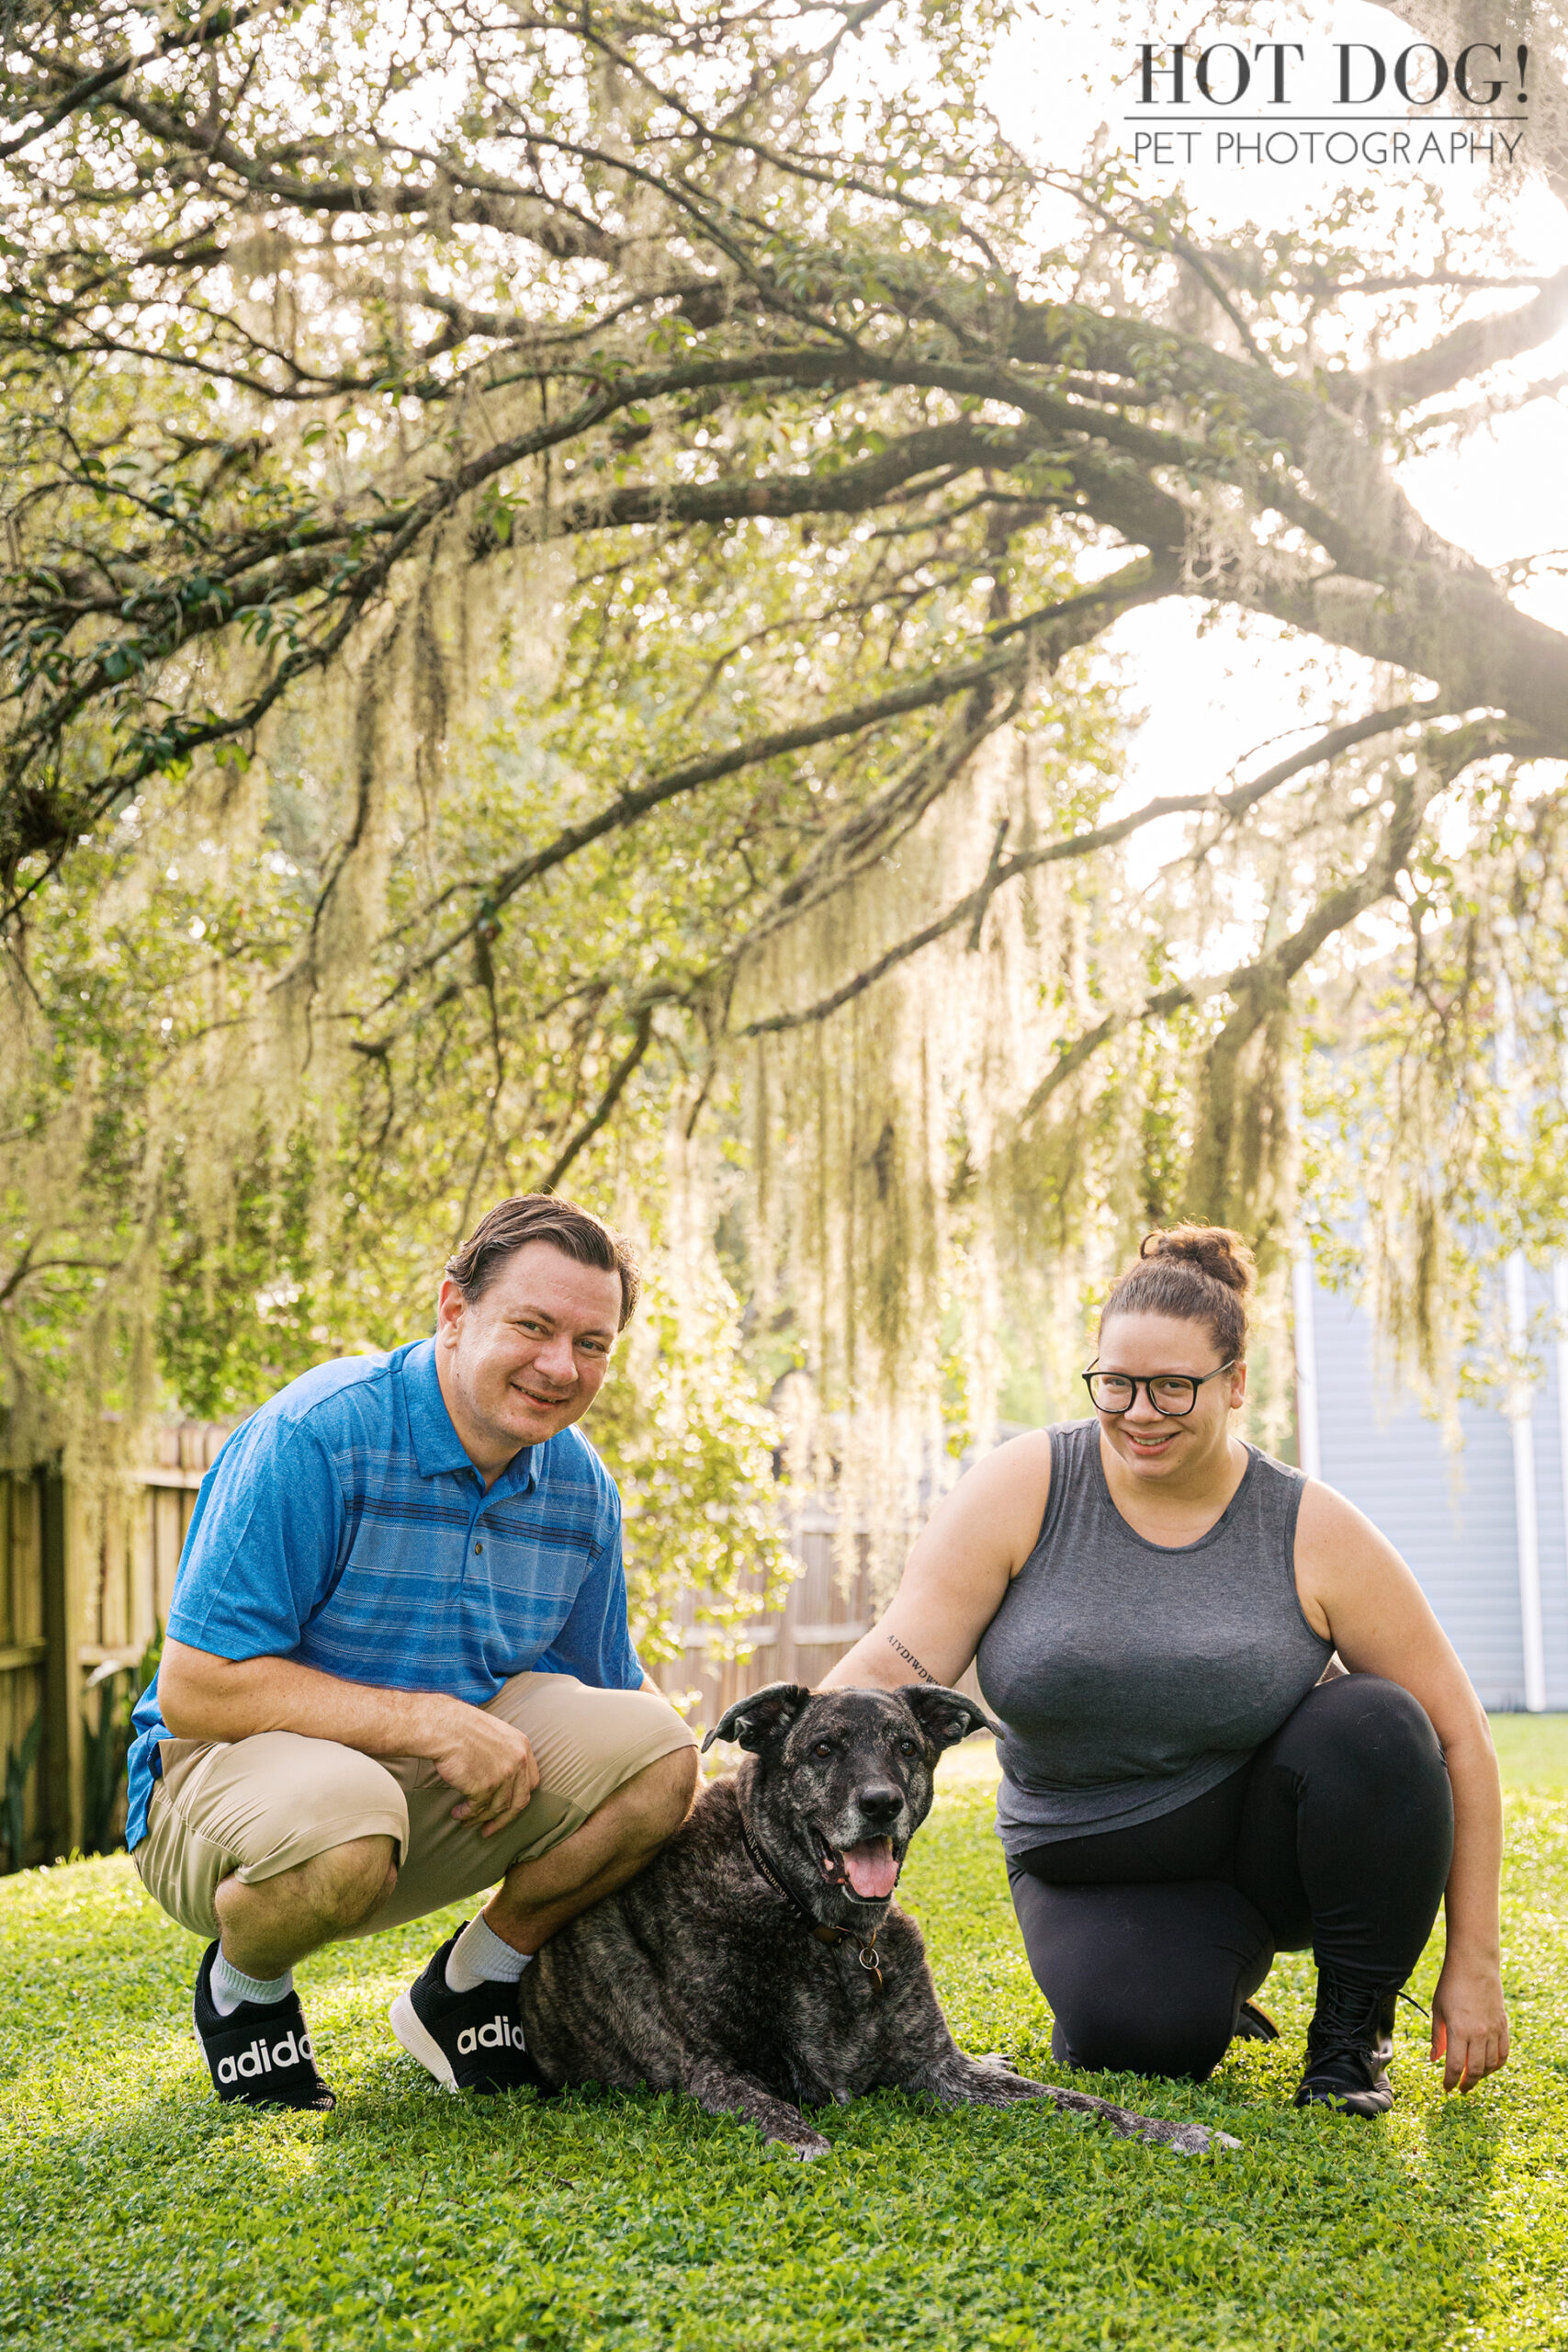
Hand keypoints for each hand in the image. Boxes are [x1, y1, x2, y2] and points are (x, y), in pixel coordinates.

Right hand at [426, 1701, 539, 1838]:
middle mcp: (518, 1761)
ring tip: (465, 1820)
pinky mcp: (485, 1786)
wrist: (443, 1726)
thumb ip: (506, 1753)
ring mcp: (503, 1775)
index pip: (530, 1782)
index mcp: (523, 1746)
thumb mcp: (496, 1734)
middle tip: (490, 1829)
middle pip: (518, 1801)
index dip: (518, 1799)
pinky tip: (457, 1814)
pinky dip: (467, 1815)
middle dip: (503, 1819)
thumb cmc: (462, 1727)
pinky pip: (477, 1809)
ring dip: (479, 1818)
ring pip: (497, 1809)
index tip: (507, 1809)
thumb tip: (504, 1780)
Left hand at [1430, 1951, 1509, 2091]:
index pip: (1454, 2066)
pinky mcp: (1503, 2026)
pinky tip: (1488, 2067)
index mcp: (1458, 2030)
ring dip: (1481, 2076)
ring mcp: (1493, 2031)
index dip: (1450, 2081)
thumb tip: (1434, 2060)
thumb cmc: (1451, 1985)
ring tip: (1472, 2078)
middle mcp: (1478, 2034)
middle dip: (1466, 2084)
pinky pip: (1503, 2054)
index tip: (1446, 2088)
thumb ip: (1437, 2037)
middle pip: (1475, 2071)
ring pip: (1491, 2065)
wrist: (1474, 1966)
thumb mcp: (1438, 2010)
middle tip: (1460, 2089)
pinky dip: (1497, 2065)